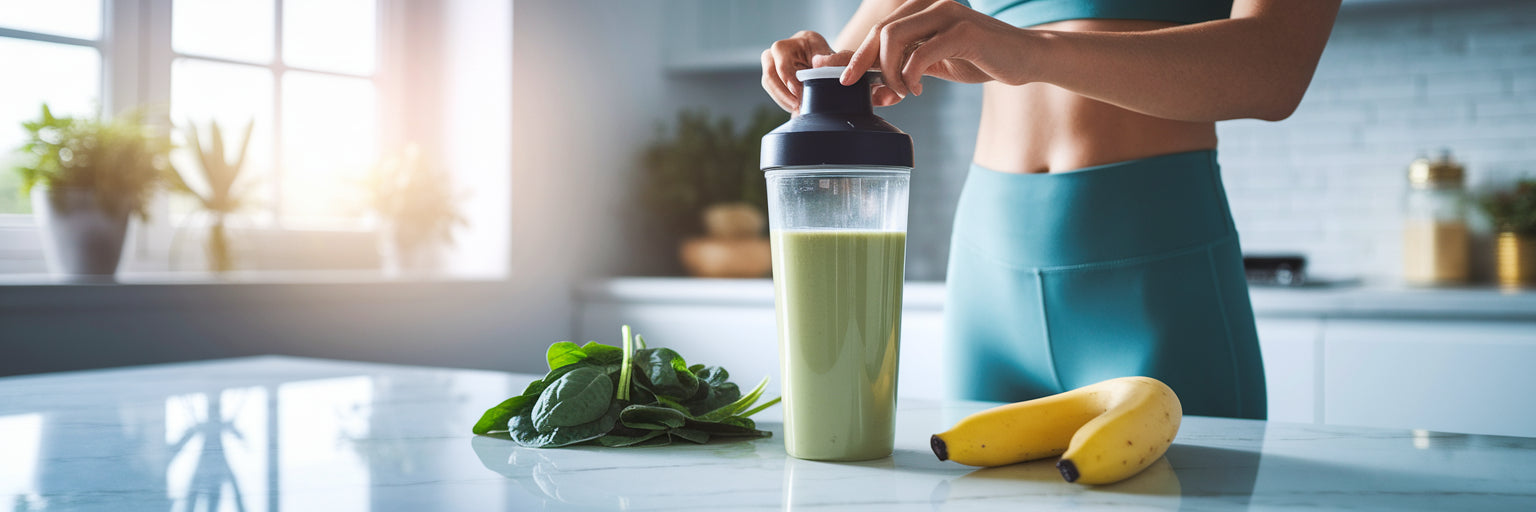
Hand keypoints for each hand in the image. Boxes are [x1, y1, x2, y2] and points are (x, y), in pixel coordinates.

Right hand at [760, 31, 902, 109]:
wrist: (834, 68)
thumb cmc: (838, 61)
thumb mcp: (842, 58)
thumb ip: (838, 60)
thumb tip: (820, 65)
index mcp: (798, 41)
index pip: (781, 56)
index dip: (787, 76)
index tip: (799, 92)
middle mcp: (782, 50)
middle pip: (769, 71)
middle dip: (782, 92)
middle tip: (797, 106)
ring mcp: (776, 64)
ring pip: (768, 82)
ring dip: (781, 99)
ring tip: (797, 110)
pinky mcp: (776, 79)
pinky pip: (773, 92)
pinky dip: (783, 102)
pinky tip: (795, 110)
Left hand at [841, 0, 1037, 97]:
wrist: (1025, 58)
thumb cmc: (981, 59)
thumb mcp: (935, 63)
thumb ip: (906, 67)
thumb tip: (873, 86)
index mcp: (922, 11)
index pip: (879, 29)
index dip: (855, 53)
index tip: (840, 76)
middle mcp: (932, 6)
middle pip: (881, 31)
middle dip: (861, 61)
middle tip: (856, 86)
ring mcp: (948, 15)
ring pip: (895, 38)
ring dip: (889, 71)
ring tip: (901, 91)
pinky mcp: (964, 32)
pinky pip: (922, 53)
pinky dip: (910, 75)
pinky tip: (917, 90)